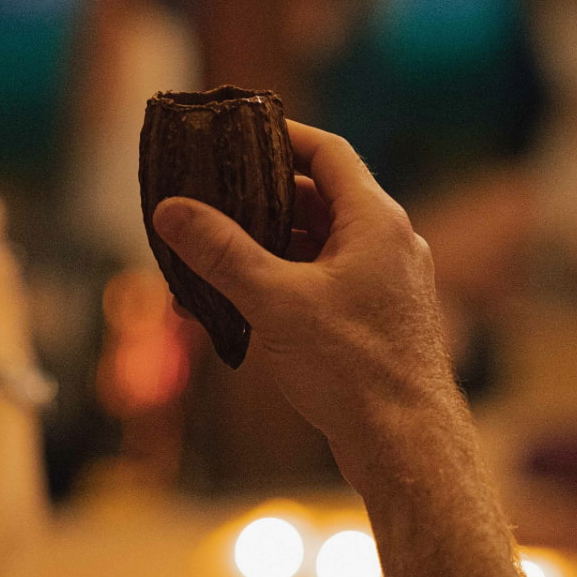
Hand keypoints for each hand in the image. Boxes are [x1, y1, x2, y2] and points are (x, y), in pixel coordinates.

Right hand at [150, 121, 457, 464]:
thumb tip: (171, 209)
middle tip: (209, 197)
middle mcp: (391, 244)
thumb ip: (221, 251)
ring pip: (321, 245)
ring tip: (214, 254)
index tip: (234, 132)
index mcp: (376, 221)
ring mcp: (389, 284)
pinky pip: (328, 282)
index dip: (280, 136)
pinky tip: (245, 303)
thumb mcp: (274, 301)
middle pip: (320, 198)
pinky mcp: (380, 320)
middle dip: (261, 197)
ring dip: (270, 245)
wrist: (405, 443)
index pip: (328, 152)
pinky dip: (288, 281)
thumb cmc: (351, 368)